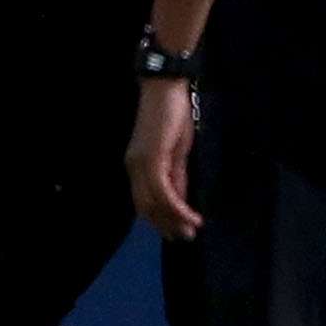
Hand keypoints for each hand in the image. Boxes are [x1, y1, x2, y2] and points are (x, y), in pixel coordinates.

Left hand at [126, 76, 200, 238]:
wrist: (166, 88)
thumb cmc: (173, 114)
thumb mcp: (177, 151)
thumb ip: (177, 175)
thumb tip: (181, 199)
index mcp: (137, 166)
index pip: (145, 201)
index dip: (161, 219)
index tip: (178, 232)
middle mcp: (134, 168)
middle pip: (147, 207)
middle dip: (166, 225)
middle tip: (185, 238)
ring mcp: (140, 164)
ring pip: (154, 203)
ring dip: (174, 220)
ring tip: (191, 232)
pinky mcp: (151, 159)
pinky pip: (163, 191)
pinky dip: (178, 207)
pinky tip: (191, 216)